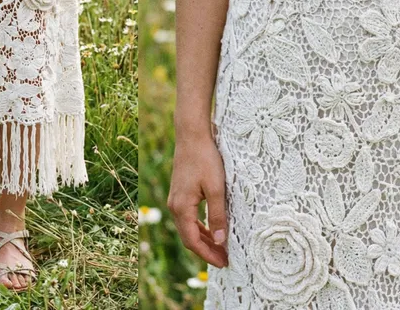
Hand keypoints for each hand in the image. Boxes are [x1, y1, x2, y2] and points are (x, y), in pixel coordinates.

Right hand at [167, 132, 228, 267]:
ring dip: (203, 239)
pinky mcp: (180, 192)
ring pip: (188, 228)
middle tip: (224, 259)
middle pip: (188, 237)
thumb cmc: (205, 159)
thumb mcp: (216, 188)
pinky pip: (188, 217)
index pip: (193, 242)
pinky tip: (210, 228)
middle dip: (206, 250)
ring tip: (220, 248)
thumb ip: (218, 215)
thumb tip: (220, 241)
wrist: (192, 135)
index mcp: (181, 207)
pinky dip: (199, 227)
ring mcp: (176, 199)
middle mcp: (174, 205)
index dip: (208, 255)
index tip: (224, 263)